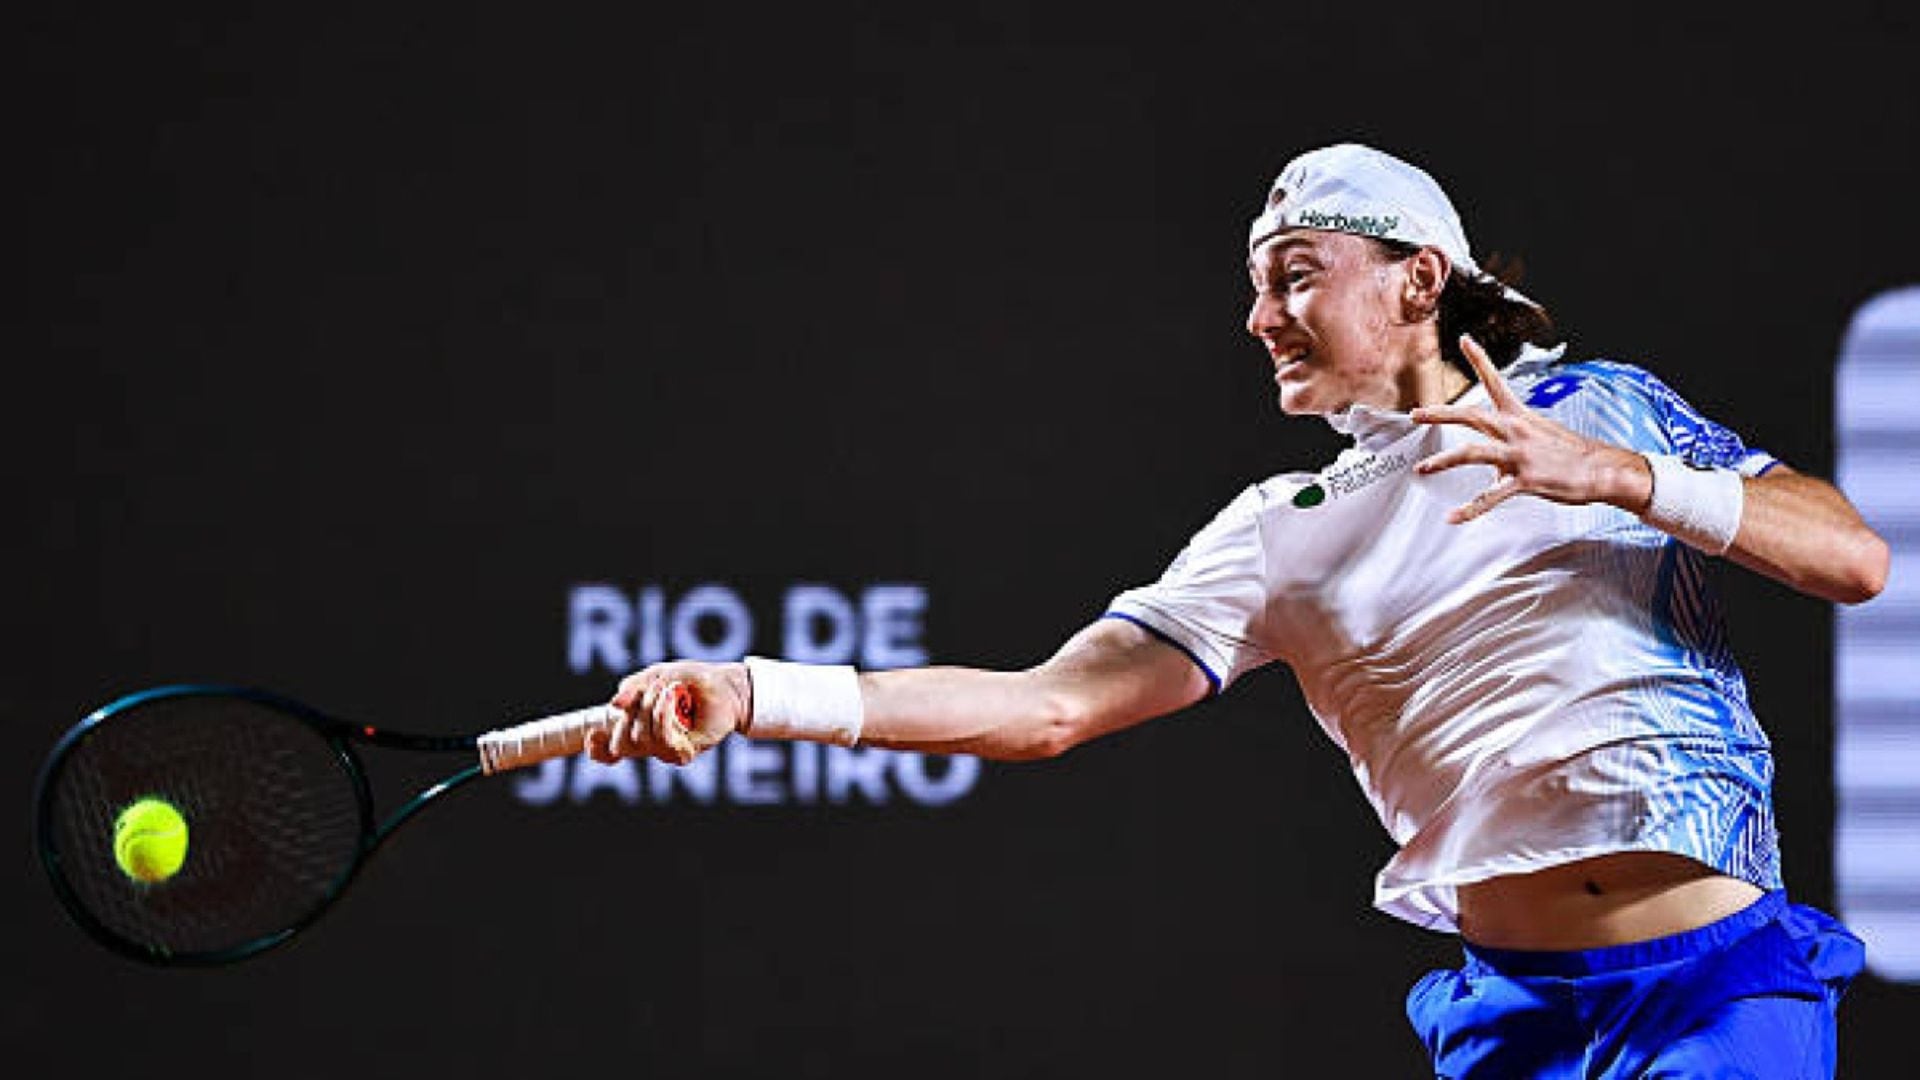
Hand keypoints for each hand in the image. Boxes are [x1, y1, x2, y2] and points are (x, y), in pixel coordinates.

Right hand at [586, 661, 749, 765]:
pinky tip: (673, 697)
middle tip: (649, 692)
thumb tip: (614, 704)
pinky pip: (664, 742)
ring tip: (671, 689)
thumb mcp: (658, 676)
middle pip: (621, 746)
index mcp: (637, 729)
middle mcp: (650, 744)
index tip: (594, 733)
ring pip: (641, 740)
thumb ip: (634, 688)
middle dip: (630, 714)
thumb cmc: (692, 681)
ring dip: (651, 708)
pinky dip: (664, 715)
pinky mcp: (686, 752)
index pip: (609, 753)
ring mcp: (668, 750)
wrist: (725, 686)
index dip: (597, 749)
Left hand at [1410, 335, 1651, 522]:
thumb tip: (1491, 460)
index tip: (1465, 340)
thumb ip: (1508, 442)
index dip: (1480, 359)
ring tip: (1422, 468)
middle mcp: (1516, 431)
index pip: (1496, 381)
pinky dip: (1469, 510)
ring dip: (1443, 461)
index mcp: (1519, 416)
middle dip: (1440, 413)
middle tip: (1414, 414)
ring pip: (1473, 453)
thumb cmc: (1569, 453)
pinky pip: (1490, 498)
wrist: (1600, 470)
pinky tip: (1452, 518)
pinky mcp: (1525, 480)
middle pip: (1471, 415)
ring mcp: (1519, 455)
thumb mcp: (1538, 435)